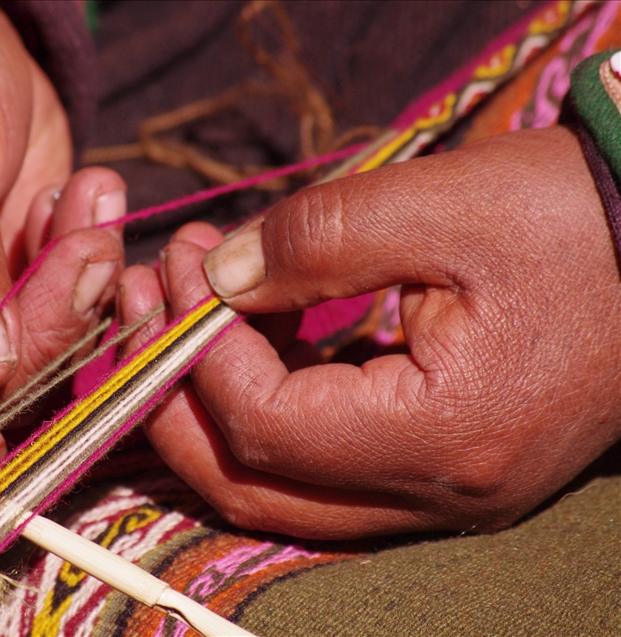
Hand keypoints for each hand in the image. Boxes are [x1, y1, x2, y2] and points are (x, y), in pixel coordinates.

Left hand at [119, 126, 620, 538]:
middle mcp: (440, 490)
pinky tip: (251, 334)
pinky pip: (324, 465)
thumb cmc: (577, 219)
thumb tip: (214, 278)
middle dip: (177, 400)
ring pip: (282, 489)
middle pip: (256, 488)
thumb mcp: (441, 204)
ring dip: (213, 407)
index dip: (199, 352)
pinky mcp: (440, 464)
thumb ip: (313, 242)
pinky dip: (268, 409)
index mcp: (445, 437)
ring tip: (184, 307)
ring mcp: (441, 489)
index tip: (177, 270)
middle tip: (146, 308)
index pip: (267, 426)